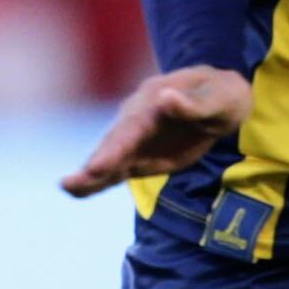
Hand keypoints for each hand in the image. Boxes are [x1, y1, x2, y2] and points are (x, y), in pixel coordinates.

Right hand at [63, 67, 251, 195]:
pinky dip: (98, 180)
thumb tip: (166, 97)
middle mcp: (137, 119)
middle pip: (113, 144)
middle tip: (69, 183)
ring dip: (89, 175)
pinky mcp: (139, 155)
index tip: (97, 166)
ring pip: (109, 158)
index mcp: (153, 103)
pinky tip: (76, 191)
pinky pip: (116, 169)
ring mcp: (135, 137)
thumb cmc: (221, 97)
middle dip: (94, 163)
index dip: (114, 149)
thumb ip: (192, 104)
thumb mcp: (218, 99)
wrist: (219, 99)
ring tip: (67, 188)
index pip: (131, 129)